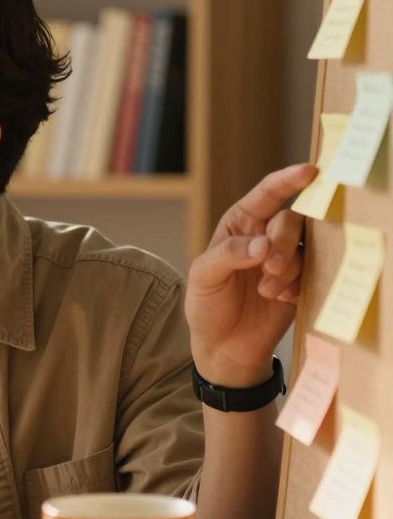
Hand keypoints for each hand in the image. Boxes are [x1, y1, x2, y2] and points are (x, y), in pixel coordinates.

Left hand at [185, 164, 316, 387]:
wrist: (223, 347)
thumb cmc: (207, 305)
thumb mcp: (203, 277)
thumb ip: (229, 255)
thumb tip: (264, 244)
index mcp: (240, 224)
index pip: (266, 194)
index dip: (287, 180)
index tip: (309, 171)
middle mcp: (266, 236)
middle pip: (291, 220)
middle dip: (284, 241)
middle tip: (270, 268)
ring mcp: (287, 259)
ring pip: (306, 247)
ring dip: (289, 267)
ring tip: (267, 290)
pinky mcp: (302, 283)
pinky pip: (315, 274)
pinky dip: (297, 286)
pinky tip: (278, 300)